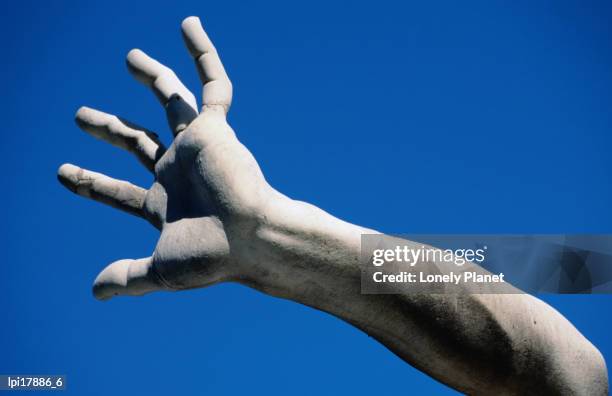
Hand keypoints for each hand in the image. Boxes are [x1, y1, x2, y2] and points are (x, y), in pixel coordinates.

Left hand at [58, 17, 273, 299]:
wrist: (251, 238)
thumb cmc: (212, 258)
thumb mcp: (160, 272)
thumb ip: (129, 277)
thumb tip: (96, 291)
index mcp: (164, 203)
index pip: (118, 190)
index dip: (89, 182)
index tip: (63, 173)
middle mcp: (178, 171)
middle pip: (137, 142)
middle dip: (108, 129)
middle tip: (80, 115)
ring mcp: (197, 146)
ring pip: (171, 102)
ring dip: (152, 78)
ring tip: (129, 57)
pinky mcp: (216, 127)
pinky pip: (212, 83)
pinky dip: (202, 54)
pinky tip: (188, 25)